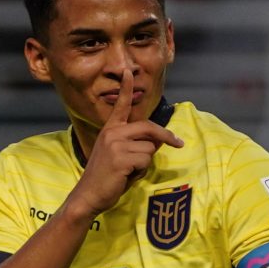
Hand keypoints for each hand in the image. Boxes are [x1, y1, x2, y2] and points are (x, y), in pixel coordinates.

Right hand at [62, 76, 182, 219]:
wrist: (88, 195)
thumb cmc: (106, 178)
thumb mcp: (119, 156)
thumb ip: (136, 145)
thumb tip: (158, 140)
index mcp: (110, 129)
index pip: (121, 106)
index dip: (126, 88)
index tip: (128, 72)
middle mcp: (112, 133)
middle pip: (149, 127)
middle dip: (166, 137)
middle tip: (179, 144)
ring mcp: (116, 145)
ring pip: (150, 148)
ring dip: (145, 163)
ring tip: (129, 172)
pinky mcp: (121, 158)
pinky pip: (145, 161)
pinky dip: (141, 172)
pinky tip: (126, 177)